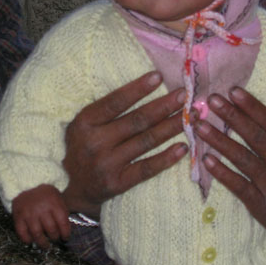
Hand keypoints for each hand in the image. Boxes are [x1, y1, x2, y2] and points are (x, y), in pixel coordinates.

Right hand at [12, 184, 69, 248]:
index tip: (66, 238)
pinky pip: (22, 233)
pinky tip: (31, 241)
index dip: (65, 233)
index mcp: (55, 204)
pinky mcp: (18, 217)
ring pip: (37, 234)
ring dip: (42, 243)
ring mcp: (29, 214)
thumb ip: (62, 211)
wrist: (28, 183)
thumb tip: (66, 228)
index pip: (63, 222)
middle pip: (51, 230)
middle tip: (55, 241)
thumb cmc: (46, 193)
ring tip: (45, 246)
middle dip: (55, 238)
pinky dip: (27, 239)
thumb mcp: (58, 197)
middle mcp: (42, 210)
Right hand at [62, 72, 187, 217]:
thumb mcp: (86, 123)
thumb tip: (148, 86)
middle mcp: (95, 142)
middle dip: (164, 106)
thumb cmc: (84, 145)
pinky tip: (184, 147)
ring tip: (192, 116)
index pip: (115, 102)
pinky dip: (167, 158)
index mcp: (86, 122)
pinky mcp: (117, 184)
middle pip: (137, 120)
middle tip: (185, 95)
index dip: (138, 89)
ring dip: (172, 127)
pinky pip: (147, 168)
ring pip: (146, 141)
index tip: (159, 76)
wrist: (73, 188)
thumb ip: (109, 108)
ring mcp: (106, 164)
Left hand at [195, 87, 265, 264]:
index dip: (252, 106)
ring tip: (200, 127)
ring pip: (243, 159)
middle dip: (233, 116)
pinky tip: (206, 160)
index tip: (234, 91)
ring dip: (220, 141)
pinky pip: (238, 186)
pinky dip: (222, 173)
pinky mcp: (260, 205)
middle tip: (212, 100)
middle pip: (255, 136)